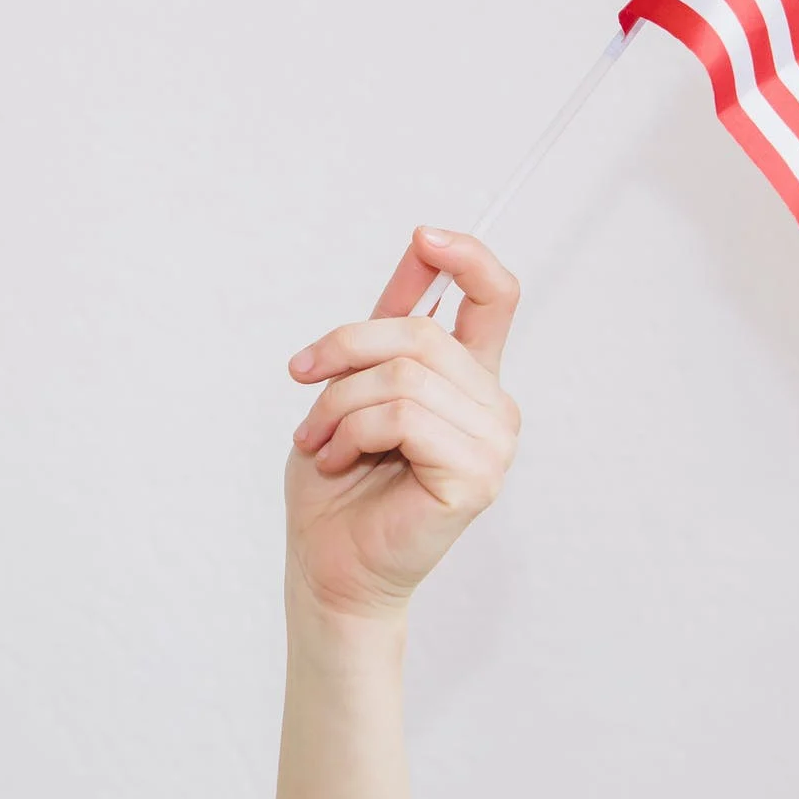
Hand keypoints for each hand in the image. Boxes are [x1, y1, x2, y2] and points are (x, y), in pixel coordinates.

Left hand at [282, 227, 520, 623]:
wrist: (327, 562)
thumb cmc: (337, 480)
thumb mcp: (353, 380)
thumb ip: (390, 319)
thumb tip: (420, 244)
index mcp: (468, 378)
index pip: (495, 298)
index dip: (468, 257)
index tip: (423, 236)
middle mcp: (492, 406)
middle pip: (421, 332)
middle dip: (345, 349)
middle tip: (302, 380)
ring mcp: (492, 443)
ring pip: (405, 375)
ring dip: (338, 401)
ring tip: (317, 436)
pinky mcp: (476, 476)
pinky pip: (403, 416)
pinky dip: (352, 430)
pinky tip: (338, 457)